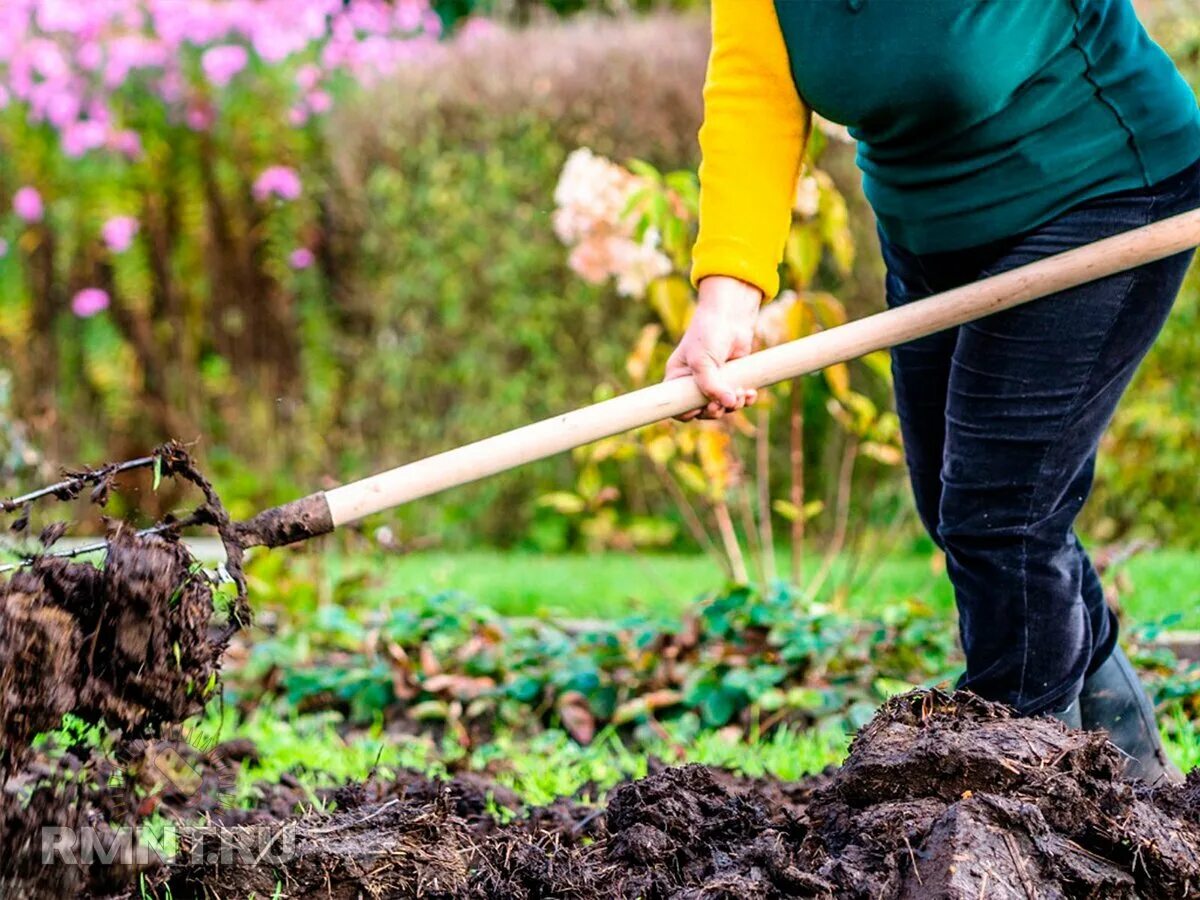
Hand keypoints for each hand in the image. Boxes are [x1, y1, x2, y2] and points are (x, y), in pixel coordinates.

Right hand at [664, 276, 760, 420]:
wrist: (731, 316)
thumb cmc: (708, 333)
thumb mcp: (702, 360)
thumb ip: (710, 385)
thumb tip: (727, 404)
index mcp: (678, 378)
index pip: (677, 406)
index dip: (687, 413)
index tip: (699, 409)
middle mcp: (695, 383)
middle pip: (702, 411)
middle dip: (714, 411)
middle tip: (722, 405)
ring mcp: (715, 382)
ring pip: (722, 407)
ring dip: (733, 405)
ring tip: (740, 393)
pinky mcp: (732, 380)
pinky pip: (737, 399)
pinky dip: (744, 399)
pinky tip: (750, 393)